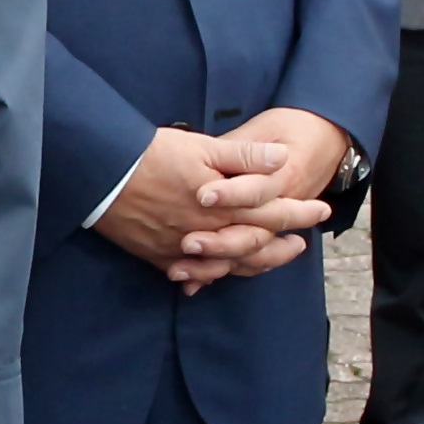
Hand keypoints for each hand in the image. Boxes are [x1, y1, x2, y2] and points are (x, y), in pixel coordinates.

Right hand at [94, 120, 338, 288]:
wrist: (102, 177)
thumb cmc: (152, 156)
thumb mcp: (201, 147)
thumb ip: (244, 156)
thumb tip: (281, 159)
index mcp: (224, 207)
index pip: (273, 213)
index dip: (300, 213)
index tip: (322, 211)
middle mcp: (209, 234)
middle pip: (256, 245)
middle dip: (283, 243)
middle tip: (303, 243)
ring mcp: (185, 250)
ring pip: (229, 265)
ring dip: (255, 263)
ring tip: (272, 259)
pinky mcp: (161, 257)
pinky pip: (194, 274)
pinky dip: (211, 276)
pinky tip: (220, 273)